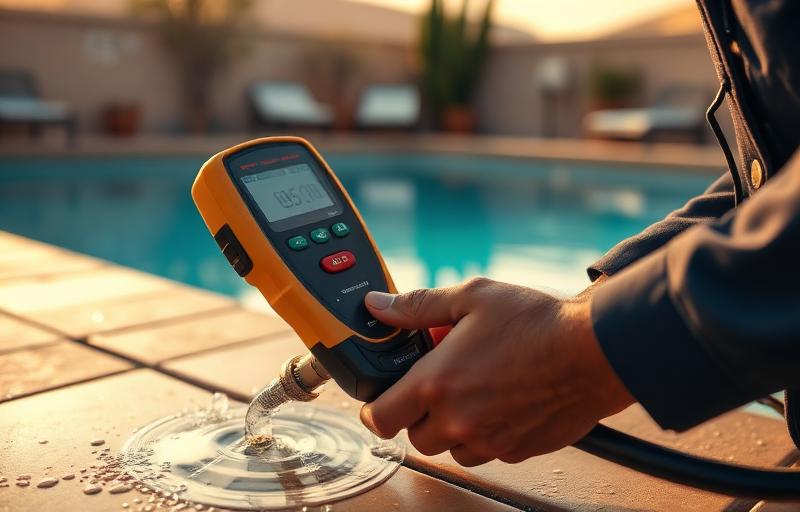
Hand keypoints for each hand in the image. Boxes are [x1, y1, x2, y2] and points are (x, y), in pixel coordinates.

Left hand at [360, 277, 633, 465]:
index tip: (379, 400)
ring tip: (471, 392)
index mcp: (438, 382)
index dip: (373, 409)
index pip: (380, 417)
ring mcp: (489, 439)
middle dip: (418, 413)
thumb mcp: (472, 297)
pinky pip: (486, 452)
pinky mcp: (516, 450)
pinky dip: (483, 435)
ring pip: (450, 449)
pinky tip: (498, 404)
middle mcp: (459, 418)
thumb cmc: (537, 322)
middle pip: (414, 436)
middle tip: (437, 384)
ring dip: (451, 427)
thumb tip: (380, 306)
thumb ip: (418, 306)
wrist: (594, 351)